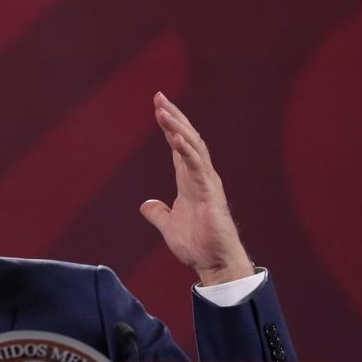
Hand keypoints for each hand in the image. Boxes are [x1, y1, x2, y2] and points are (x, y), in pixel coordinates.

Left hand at [138, 92, 254, 286]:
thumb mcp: (169, 226)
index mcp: (190, 180)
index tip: (158, 106)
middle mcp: (201, 176)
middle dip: (173, 117)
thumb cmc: (198, 245)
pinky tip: (175, 138)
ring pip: (193, 147)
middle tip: (158, 97)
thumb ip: (158, 213)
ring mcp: (207, 183)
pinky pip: (198, 167)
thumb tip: (146, 205)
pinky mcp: (210, 194)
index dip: (169, 126)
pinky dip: (187, 151)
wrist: (215, 264)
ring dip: (177, 128)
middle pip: (187, 138)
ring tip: (162, 111)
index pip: (178, 146)